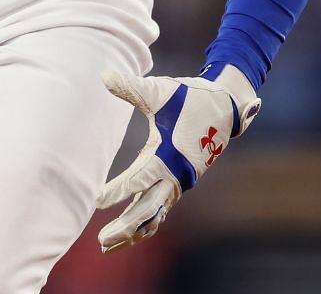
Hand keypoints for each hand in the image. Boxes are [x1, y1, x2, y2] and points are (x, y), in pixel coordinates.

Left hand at [94, 63, 260, 252]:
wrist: (224, 105)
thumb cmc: (189, 96)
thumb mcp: (160, 90)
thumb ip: (131, 87)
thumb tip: (103, 74)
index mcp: (169, 153)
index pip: (139, 177)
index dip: (118, 190)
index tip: (96, 200)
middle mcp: (175, 173)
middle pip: (149, 209)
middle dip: (126, 225)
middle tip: (101, 239)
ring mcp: (177, 182)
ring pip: (154, 216)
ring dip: (132, 232)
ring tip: (106, 246)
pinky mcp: (176, 184)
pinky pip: (159, 212)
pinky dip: (144, 226)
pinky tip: (125, 237)